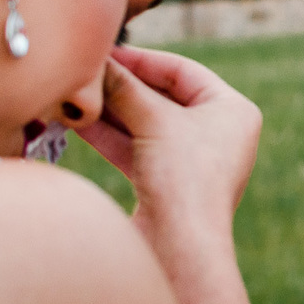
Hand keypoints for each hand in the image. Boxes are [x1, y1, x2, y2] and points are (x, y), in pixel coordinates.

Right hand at [77, 44, 261, 245]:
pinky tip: (78, 123)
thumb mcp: (155, 122)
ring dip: (108, 111)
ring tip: (71, 97)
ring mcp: (192, 160)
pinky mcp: (167, 184)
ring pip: (144, 124)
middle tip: (82, 74)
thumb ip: (125, 89)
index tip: (105, 53)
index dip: (142, 60)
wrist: (179, 250)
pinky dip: (109, 137)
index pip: (183, 71)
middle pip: (161, 96)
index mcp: (232, 110)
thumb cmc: (184, 178)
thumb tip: (96, 63)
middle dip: (120, 88)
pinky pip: (136, 148)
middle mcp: (218, 132)